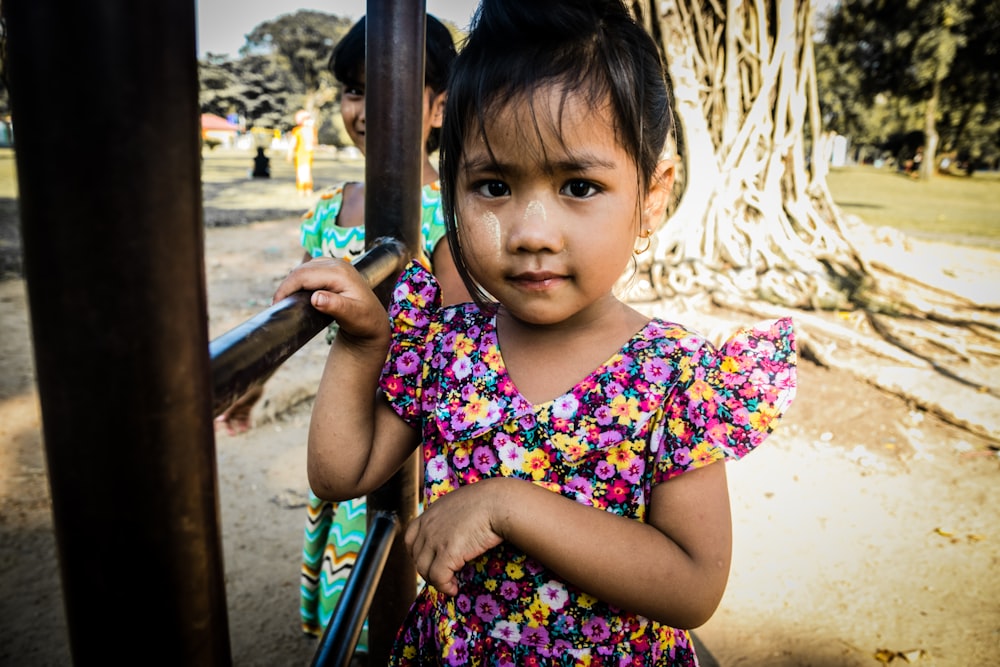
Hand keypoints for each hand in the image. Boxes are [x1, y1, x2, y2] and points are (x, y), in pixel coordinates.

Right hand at [272, 258, 387, 344]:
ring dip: (292, 282)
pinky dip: (299, 280)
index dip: (287, 288)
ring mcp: (335, 264)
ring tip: (283, 301)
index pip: (304, 275)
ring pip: (304, 269)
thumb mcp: (352, 316)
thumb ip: (336, 306)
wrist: (374, 321)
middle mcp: (337, 264)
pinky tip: (295, 293)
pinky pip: (310, 270)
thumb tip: (316, 298)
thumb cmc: (364, 320)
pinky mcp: (332, 269)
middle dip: (286, 286)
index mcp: (340, 273)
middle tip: (276, 306)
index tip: (276, 304)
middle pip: (302, 270)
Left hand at [405, 480, 506, 595]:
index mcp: (430, 514)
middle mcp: (428, 527)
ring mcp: (435, 540)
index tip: (430, 561)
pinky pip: (438, 578)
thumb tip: (456, 531)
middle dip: (428, 570)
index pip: (410, 538)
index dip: (418, 554)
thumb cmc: (488, 501)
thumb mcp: (460, 504)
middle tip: (444, 576)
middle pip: (417, 557)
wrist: (498, 502)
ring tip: (450, 584)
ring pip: (424, 570)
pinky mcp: (447, 553)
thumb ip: (451, 516)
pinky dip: (444, 587)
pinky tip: (454, 588)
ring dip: (436, 581)